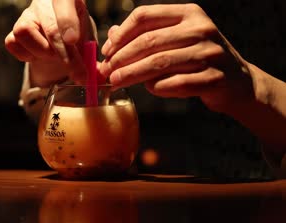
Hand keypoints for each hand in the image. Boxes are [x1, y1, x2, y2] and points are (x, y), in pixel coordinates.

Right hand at [4, 0, 98, 86]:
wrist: (60, 40)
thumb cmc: (75, 36)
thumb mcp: (87, 42)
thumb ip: (91, 58)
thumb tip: (96, 77)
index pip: (64, 1)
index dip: (67, 21)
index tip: (72, 40)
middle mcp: (44, 3)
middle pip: (50, 25)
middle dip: (63, 52)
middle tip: (77, 71)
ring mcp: (27, 15)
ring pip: (25, 31)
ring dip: (42, 51)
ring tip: (53, 56)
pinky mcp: (14, 30)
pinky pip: (13, 43)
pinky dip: (26, 55)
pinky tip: (38, 55)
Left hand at [100, 4, 252, 113]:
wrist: (237, 82)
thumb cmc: (197, 59)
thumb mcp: (176, 40)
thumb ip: (146, 35)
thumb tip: (111, 35)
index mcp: (189, 13)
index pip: (144, 16)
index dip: (120, 34)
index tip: (106, 51)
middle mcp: (201, 29)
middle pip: (149, 41)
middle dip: (121, 57)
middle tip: (106, 70)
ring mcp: (210, 53)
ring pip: (160, 63)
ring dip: (133, 74)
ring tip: (116, 81)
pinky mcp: (215, 78)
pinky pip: (177, 83)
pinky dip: (158, 88)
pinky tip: (150, 89)